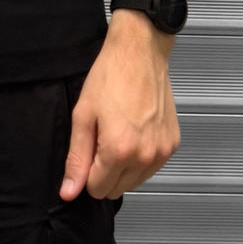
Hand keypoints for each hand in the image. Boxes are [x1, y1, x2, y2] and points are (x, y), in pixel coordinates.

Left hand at [59, 10, 178, 200]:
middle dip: (104, 171)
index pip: (97, 189)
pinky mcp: (172, 144)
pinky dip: (140, 157)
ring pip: (135, 182)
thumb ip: (76, 159)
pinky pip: (151, 167)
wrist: (139, 52)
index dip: (87, 172)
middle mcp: (145, 156)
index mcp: (119, 150)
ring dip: (123, 167)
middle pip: (116, 190)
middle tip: (101, 137)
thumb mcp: (83, 116)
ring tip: (118, 131)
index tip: (88, 149)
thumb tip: (70, 191)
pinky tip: (134, 130)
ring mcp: (162, 151)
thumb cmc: (110, 76)